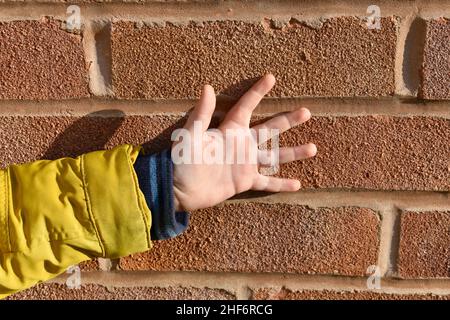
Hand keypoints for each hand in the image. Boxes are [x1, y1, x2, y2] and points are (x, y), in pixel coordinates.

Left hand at [172, 74, 316, 211]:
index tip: (271, 77)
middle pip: (270, 129)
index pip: (247, 107)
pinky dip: (281, 184)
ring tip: (313, 148)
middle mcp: (241, 144)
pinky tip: (298, 184)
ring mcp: (245, 163)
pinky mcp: (244, 181)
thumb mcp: (191, 135)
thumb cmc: (182, 159)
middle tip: (306, 112)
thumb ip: (202, 114)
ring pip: (274, 155)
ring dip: (293, 152)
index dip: (257, 91)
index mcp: (230, 130)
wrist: (178, 189)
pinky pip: (267, 183)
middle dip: (288, 121)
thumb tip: (208, 87)